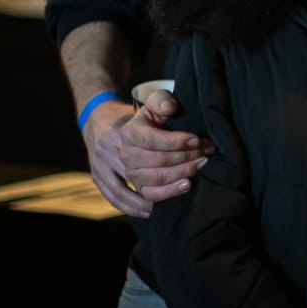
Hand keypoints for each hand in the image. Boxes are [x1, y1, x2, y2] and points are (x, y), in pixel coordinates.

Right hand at [85, 88, 210, 217]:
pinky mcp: (104, 184)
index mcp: (126, 130)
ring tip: (191, 180)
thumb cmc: (138, 118)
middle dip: (181, 162)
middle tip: (204, 159)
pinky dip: (141, 205)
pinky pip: (120, 200)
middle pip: (149, 163)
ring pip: (140, 183)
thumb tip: (171, 108)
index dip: (175, 142)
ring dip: (169, 185)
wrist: (101, 125)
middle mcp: (114, 150)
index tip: (198, 140)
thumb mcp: (149, 103)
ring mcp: (107, 169)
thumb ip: (162, 100)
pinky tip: (159, 207)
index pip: (149, 139)